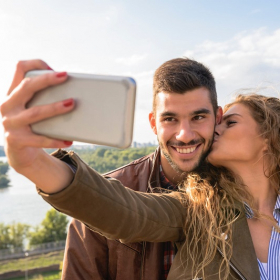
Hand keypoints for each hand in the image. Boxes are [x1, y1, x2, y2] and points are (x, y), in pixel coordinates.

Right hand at [1, 59, 74, 175]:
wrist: (20, 153)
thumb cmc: (33, 126)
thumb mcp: (33, 109)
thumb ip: (44, 98)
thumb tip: (73, 91)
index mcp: (13, 94)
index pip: (19, 69)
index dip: (35, 64)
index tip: (53, 67)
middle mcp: (8, 106)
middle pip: (26, 86)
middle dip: (46, 80)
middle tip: (65, 76)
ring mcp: (10, 123)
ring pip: (35, 113)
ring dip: (55, 108)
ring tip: (71, 104)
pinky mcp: (16, 140)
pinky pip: (39, 139)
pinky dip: (55, 140)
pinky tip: (68, 140)